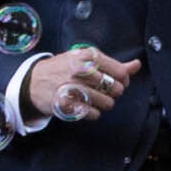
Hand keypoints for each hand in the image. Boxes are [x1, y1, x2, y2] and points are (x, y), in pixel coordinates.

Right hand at [24, 46, 138, 123]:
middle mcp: (79, 71)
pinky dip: (92, 113)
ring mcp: (72, 88)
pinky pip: (93, 114)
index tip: (117, 81)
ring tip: (94, 98)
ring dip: (104, 104)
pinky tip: (85, 106)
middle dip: (113, 92)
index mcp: (86, 56)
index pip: (120, 72)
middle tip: (103, 90)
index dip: (123, 80)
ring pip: (107, 103)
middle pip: (115, 88)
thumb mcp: (86, 60)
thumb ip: (113, 64)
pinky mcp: (66, 105)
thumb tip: (137, 65)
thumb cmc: (64, 68)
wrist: (33, 82)